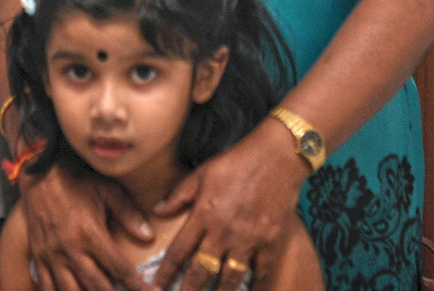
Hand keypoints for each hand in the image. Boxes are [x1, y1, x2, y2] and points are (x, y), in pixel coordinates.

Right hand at [20, 165, 152, 290]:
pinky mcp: (39, 257)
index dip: (136, 285)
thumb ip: (128, 214)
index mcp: (90, 234)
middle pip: (97, 286)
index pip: (119, 268)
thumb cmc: (76, 181)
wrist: (40, 174)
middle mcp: (71, 250)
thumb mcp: (106, 190)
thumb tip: (149, 236)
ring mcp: (52, 256)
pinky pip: (46, 287)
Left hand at [153, 122, 306, 290]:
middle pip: (201, 271)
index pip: (178, 251)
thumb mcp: (202, 173)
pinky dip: (255, 288)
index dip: (165, 272)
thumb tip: (157, 210)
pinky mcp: (271, 242)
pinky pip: (261, 274)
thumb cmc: (237, 161)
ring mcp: (249, 239)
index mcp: (204, 214)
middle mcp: (223, 231)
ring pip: (229, 278)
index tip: (156, 286)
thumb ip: (179, 195)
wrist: (277, 156)